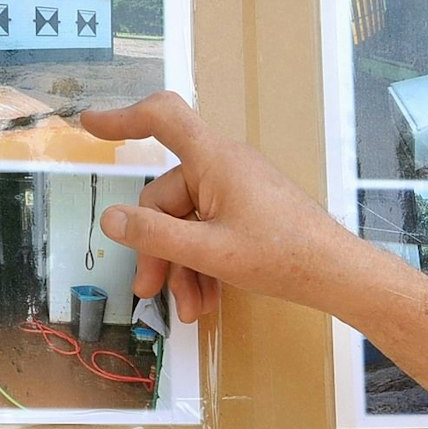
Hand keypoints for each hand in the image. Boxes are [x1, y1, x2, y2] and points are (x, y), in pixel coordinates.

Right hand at [81, 92, 346, 322]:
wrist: (338, 275)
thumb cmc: (279, 257)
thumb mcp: (208, 252)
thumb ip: (155, 235)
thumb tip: (109, 219)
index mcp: (215, 160)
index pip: (162, 118)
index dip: (122, 117)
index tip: (89, 127)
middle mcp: (225, 166)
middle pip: (168, 197)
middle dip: (158, 248)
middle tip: (149, 293)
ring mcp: (240, 189)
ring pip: (190, 223)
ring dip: (183, 267)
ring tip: (190, 311)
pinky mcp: (252, 211)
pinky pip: (212, 230)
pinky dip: (204, 263)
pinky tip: (207, 301)